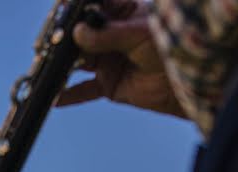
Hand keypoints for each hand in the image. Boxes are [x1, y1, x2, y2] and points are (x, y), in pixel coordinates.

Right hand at [56, 0, 185, 117]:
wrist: (188, 81)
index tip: (59, 6)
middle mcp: (109, 36)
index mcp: (120, 14)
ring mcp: (107, 60)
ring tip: (48, 67)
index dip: (72, 7)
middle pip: (78, 35)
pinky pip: (84, 90)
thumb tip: (76, 33)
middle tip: (49, 44)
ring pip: (77, 61)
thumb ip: (106, 34)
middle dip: (63, 40)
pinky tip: (56, 97)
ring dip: (62, 65)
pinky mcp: (107, 84)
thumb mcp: (138, 34)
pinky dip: (70, 95)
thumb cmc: (171, 47)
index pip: (90, 5)